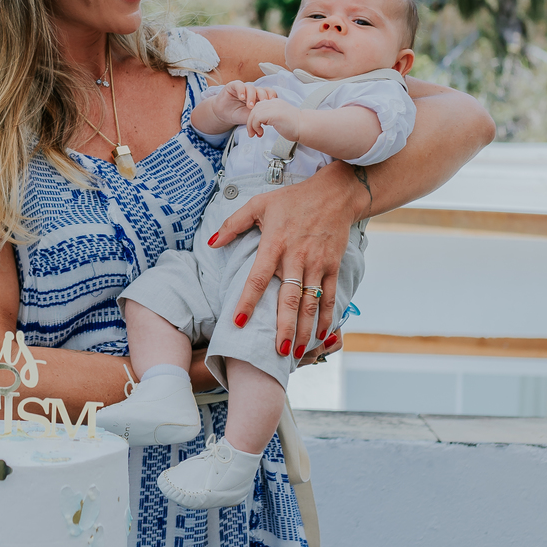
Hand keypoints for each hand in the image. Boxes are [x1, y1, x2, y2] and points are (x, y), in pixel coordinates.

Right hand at [211, 81, 277, 129]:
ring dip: (252, 97)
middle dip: (263, 97)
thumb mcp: (250, 117)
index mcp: (259, 97)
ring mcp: (244, 88)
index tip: (272, 104)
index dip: (272, 97)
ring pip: (251, 88)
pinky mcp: (233, 86)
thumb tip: (268, 121)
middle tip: (262, 105)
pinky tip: (241, 97)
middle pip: (262, 90)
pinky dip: (241, 91)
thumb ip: (258, 116)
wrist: (223, 114)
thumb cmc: (237, 114)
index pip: (269, 93)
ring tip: (250, 106)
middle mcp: (253, 92)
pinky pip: (239, 85)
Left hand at [211, 162, 367, 354]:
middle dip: (283, 327)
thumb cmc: (293, 199)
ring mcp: (317, 264)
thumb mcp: (259, 204)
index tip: (238, 322)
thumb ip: (233, 224)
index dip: (248, 301)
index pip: (258, 278)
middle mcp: (296, 257)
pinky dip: (325, 317)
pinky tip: (320, 335)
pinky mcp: (332, 266)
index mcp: (274, 244)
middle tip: (276, 352)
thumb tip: (212, 242)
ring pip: (310, 303)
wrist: (335, 194)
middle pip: (289, 298)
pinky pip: (329, 297)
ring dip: (304, 329)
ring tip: (295, 352)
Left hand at [246, 96, 299, 139]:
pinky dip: (255, 127)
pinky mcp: (271, 114)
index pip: (259, 106)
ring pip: (253, 114)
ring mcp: (272, 107)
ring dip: (251, 126)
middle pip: (254, 109)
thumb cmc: (295, 126)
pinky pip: (256, 119)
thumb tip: (262, 122)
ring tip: (256, 134)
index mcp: (275, 102)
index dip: (255, 118)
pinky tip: (260, 133)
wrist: (304, 127)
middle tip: (252, 133)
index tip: (257, 128)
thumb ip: (271, 117)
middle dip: (250, 122)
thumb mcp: (280, 118)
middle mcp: (273, 102)